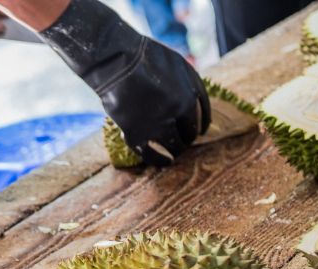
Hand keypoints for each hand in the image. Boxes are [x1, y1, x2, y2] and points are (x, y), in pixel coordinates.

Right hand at [37, 0, 209, 165]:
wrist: (116, 60)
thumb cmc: (145, 57)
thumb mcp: (178, 65)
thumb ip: (189, 84)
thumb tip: (194, 102)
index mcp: (189, 94)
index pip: (200, 119)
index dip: (200, 128)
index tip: (198, 134)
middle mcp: (176, 112)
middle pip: (187, 135)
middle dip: (187, 140)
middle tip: (183, 143)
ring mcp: (156, 124)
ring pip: (172, 146)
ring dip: (175, 152)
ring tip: (173, 155)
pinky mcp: (135, 133)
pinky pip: (150, 153)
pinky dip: (157, 160)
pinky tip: (162, 162)